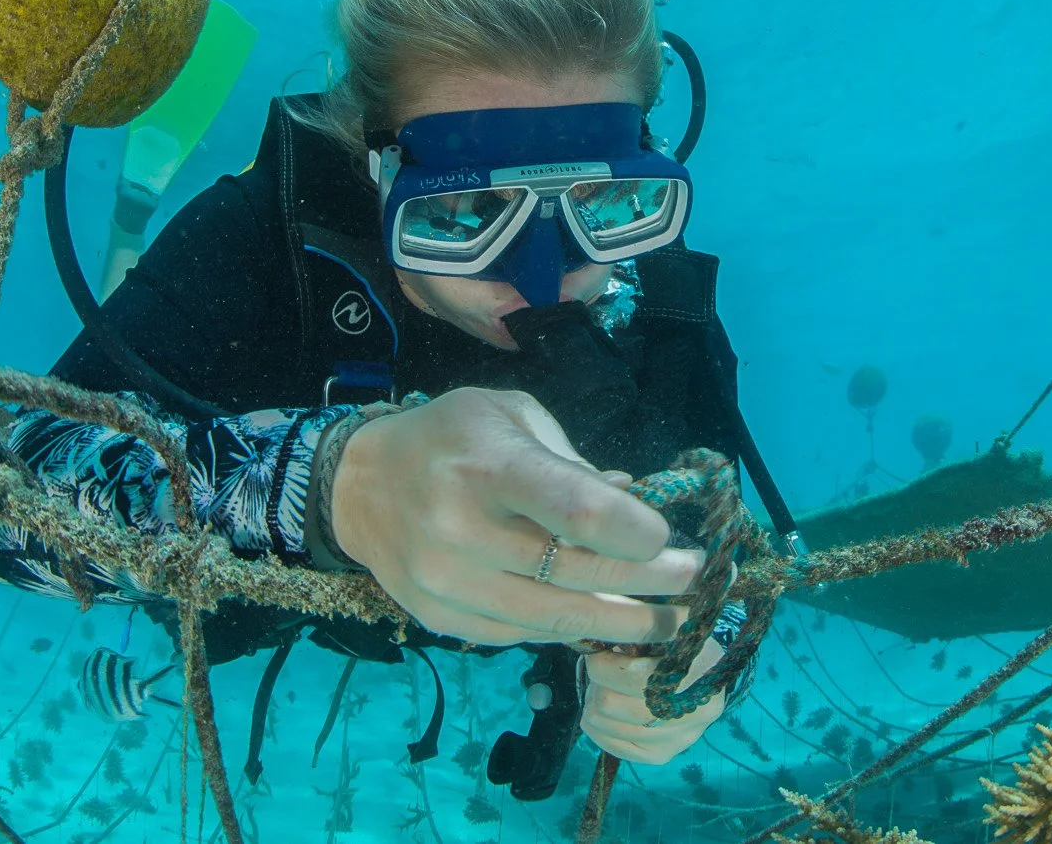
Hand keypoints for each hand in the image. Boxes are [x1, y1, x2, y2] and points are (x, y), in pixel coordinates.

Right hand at [325, 386, 700, 646]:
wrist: (360, 486)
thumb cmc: (452, 437)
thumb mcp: (513, 416)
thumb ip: (573, 464)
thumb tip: (637, 506)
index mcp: (487, 463)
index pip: (575, 511)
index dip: (635, 533)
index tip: (669, 538)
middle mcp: (460, 527)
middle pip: (575, 574)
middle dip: (647, 584)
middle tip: (690, 582)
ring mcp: (446, 581)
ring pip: (553, 619)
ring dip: (620, 624)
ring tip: (665, 619)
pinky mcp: (438, 618)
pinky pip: (521, 635)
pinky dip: (567, 628)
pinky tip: (600, 620)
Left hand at [581, 639, 726, 763]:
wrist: (702, 670)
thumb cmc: (676, 640)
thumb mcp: (665, 624)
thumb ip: (638, 627)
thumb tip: (596, 638)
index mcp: (701, 667)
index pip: (633, 676)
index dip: (604, 665)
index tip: (597, 653)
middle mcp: (698, 709)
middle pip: (614, 704)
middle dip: (597, 685)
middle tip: (598, 670)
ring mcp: (682, 737)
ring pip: (609, 726)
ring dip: (594, 705)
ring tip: (602, 688)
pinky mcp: (665, 754)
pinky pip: (615, 748)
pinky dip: (597, 730)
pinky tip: (601, 713)